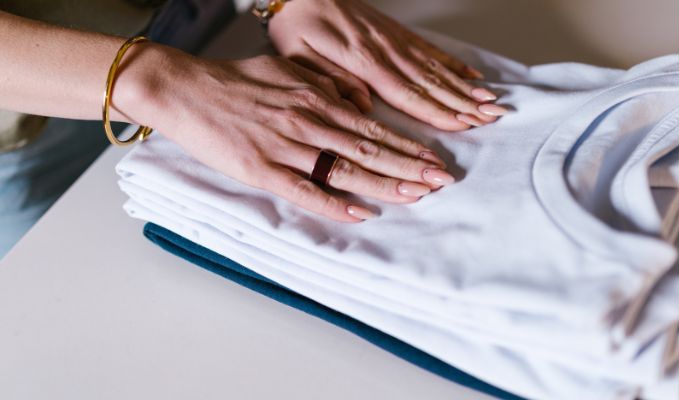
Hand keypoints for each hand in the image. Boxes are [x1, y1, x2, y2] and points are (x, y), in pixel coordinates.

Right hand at [116, 46, 452, 221]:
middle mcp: (308, 122)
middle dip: (410, 167)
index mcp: (316, 98)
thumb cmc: (236, 81)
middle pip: (370, 150)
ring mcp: (286, 147)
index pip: (373, 127)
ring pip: (346, 170)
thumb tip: (354, 104)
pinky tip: (361, 213)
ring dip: (385, 185)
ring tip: (416, 196)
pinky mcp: (262, 170)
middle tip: (442, 181)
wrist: (185, 90)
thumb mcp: (288, 72)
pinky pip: (305, 191)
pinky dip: (335, 204)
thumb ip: (324, 87)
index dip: (407, 145)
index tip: (433, 158)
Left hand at [268, 0, 508, 130]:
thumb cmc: (296, 25)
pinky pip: (430, 50)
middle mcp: (385, 49)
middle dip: (462, 102)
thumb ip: (333, 82)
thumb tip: (365, 107)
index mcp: (362, 60)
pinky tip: (472, 77)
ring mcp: (394, 39)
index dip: (437, 110)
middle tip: (491, 117)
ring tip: (490, 102)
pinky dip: (453, 65)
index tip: (463, 124)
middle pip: (430, 81)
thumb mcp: (300, 57)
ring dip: (464, 87)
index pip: (407, 91)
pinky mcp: (396, 33)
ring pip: (436, 67)